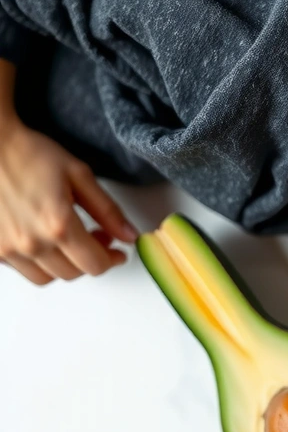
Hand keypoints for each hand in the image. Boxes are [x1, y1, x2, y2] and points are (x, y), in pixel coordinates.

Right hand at [0, 121, 138, 284]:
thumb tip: (130, 236)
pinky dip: (40, 262)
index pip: (96, 265)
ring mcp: (8, 249)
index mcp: (58, 225)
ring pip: (48, 277)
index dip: (112, 259)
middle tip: (95, 237)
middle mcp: (32, 243)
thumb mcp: (79, 175)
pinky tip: (43, 239)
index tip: (117, 251)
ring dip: (65, 265)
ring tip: (68, 240)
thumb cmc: (29, 154)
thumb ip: (107, 210)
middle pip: (74, 273)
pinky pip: (24, 270)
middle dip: (91, 259)